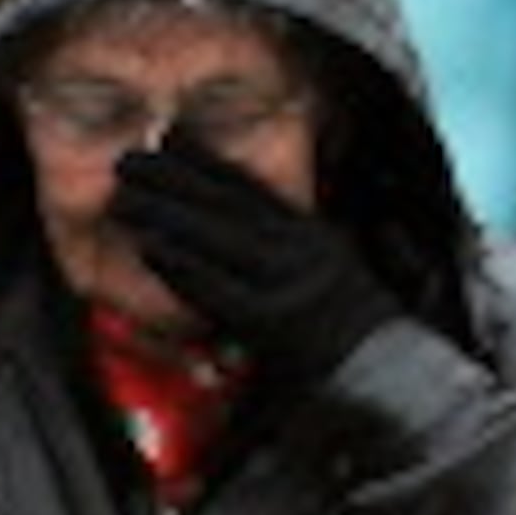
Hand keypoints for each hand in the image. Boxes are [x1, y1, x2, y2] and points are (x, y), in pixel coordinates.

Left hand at [110, 136, 397, 386]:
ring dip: (163, 215)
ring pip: (214, 238)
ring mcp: (286, 283)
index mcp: (313, 235)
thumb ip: (309, 247)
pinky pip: (214, 288)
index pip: (250, 189)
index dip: (205, 161)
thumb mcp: (345, 274)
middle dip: (172, 180)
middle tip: (127, 163)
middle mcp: (299, 250)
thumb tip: (280, 223)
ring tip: (123, 198)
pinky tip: (148, 247)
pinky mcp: (270, 321)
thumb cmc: (364, 337)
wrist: (392, 377)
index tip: (169, 138)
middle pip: (225, 205)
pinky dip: (180, 266)